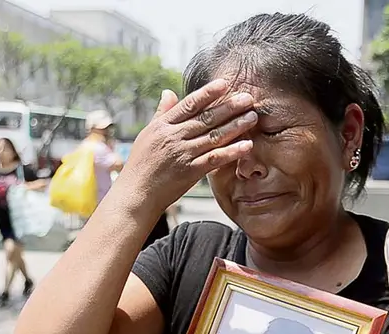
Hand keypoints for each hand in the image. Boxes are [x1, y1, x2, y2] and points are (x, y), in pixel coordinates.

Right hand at [113, 79, 257, 215]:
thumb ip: (161, 113)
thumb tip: (169, 92)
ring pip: (213, 136)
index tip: (224, 84)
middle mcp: (173, 137)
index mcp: (163, 126)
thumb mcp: (148, 134)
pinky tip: (247, 145)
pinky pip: (214, 159)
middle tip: (248, 98)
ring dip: (236, 126)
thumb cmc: (140, 165)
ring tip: (253, 117)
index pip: (189, 105)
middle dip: (229, 107)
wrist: (135, 194)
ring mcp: (182, 154)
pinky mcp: (190, 172)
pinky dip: (232, 152)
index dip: (207, 93)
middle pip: (206, 118)